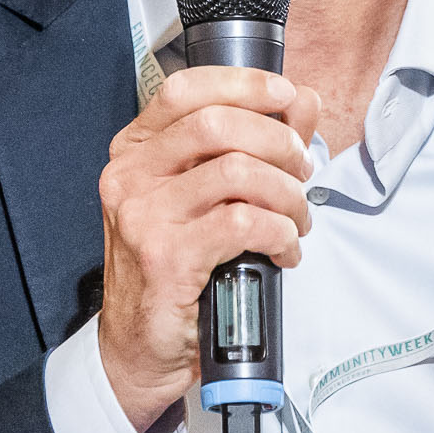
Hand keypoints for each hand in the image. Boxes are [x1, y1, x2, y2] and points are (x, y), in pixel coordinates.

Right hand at [96, 68, 321, 432]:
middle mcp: (131, 176)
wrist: (140, 348)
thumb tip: (302, 101)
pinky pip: (243, 223)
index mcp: (135, 152)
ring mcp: (144, 215)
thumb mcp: (205, 198)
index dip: (243, 84)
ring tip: (296, 220)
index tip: (285, 95)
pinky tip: (284, 250)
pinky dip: (280, 233)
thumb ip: (254, 143)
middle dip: (278, 143)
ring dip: (286, 195)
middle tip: (301, 173)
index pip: (185, 89)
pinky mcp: (166, 256)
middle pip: (218, 125)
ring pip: (237, 172)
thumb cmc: (175, 269)